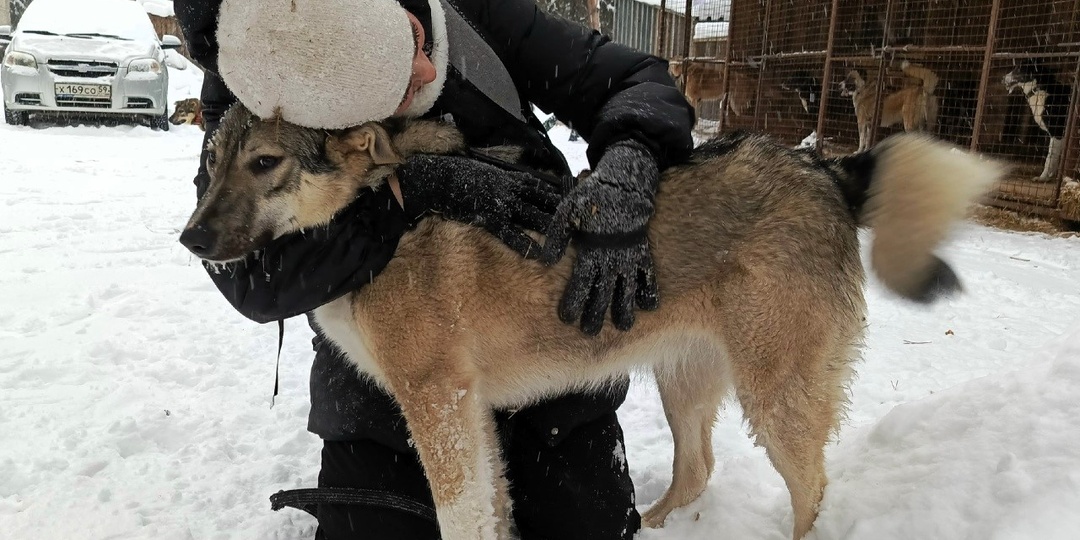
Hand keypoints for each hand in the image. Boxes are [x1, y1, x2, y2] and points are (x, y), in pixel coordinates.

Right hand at [397, 154, 562, 258]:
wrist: (433, 179)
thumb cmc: (456, 174)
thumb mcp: (484, 170)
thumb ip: (502, 177)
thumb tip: (516, 183)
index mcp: (510, 177)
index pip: (542, 186)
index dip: (561, 195)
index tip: (578, 201)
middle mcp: (511, 189)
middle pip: (544, 202)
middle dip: (563, 213)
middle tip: (583, 223)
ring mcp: (501, 203)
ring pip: (534, 216)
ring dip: (551, 228)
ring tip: (570, 240)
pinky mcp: (489, 217)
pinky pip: (511, 232)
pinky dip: (526, 243)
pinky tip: (539, 253)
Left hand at [541, 140, 660, 334]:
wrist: (624, 185)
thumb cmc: (591, 199)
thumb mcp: (567, 213)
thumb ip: (557, 238)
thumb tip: (545, 260)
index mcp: (590, 250)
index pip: (580, 283)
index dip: (574, 301)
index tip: (567, 318)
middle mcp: (611, 258)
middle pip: (603, 292)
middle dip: (596, 313)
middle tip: (590, 332)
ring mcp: (629, 256)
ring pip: (627, 287)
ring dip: (624, 308)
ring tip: (624, 328)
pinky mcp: (643, 251)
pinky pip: (648, 274)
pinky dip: (649, 290)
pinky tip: (649, 308)